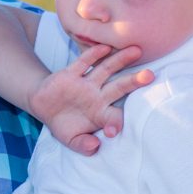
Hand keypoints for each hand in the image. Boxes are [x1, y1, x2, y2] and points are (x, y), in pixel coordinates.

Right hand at [29, 43, 152, 154]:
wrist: (42, 106)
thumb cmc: (62, 123)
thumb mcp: (70, 140)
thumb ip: (83, 145)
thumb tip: (95, 146)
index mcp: (101, 113)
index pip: (115, 116)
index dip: (117, 122)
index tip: (113, 131)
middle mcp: (97, 96)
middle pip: (120, 87)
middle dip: (134, 82)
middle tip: (150, 75)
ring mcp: (85, 84)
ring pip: (106, 70)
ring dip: (120, 60)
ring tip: (136, 50)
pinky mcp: (70, 74)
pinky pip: (83, 63)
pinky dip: (93, 55)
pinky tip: (105, 46)